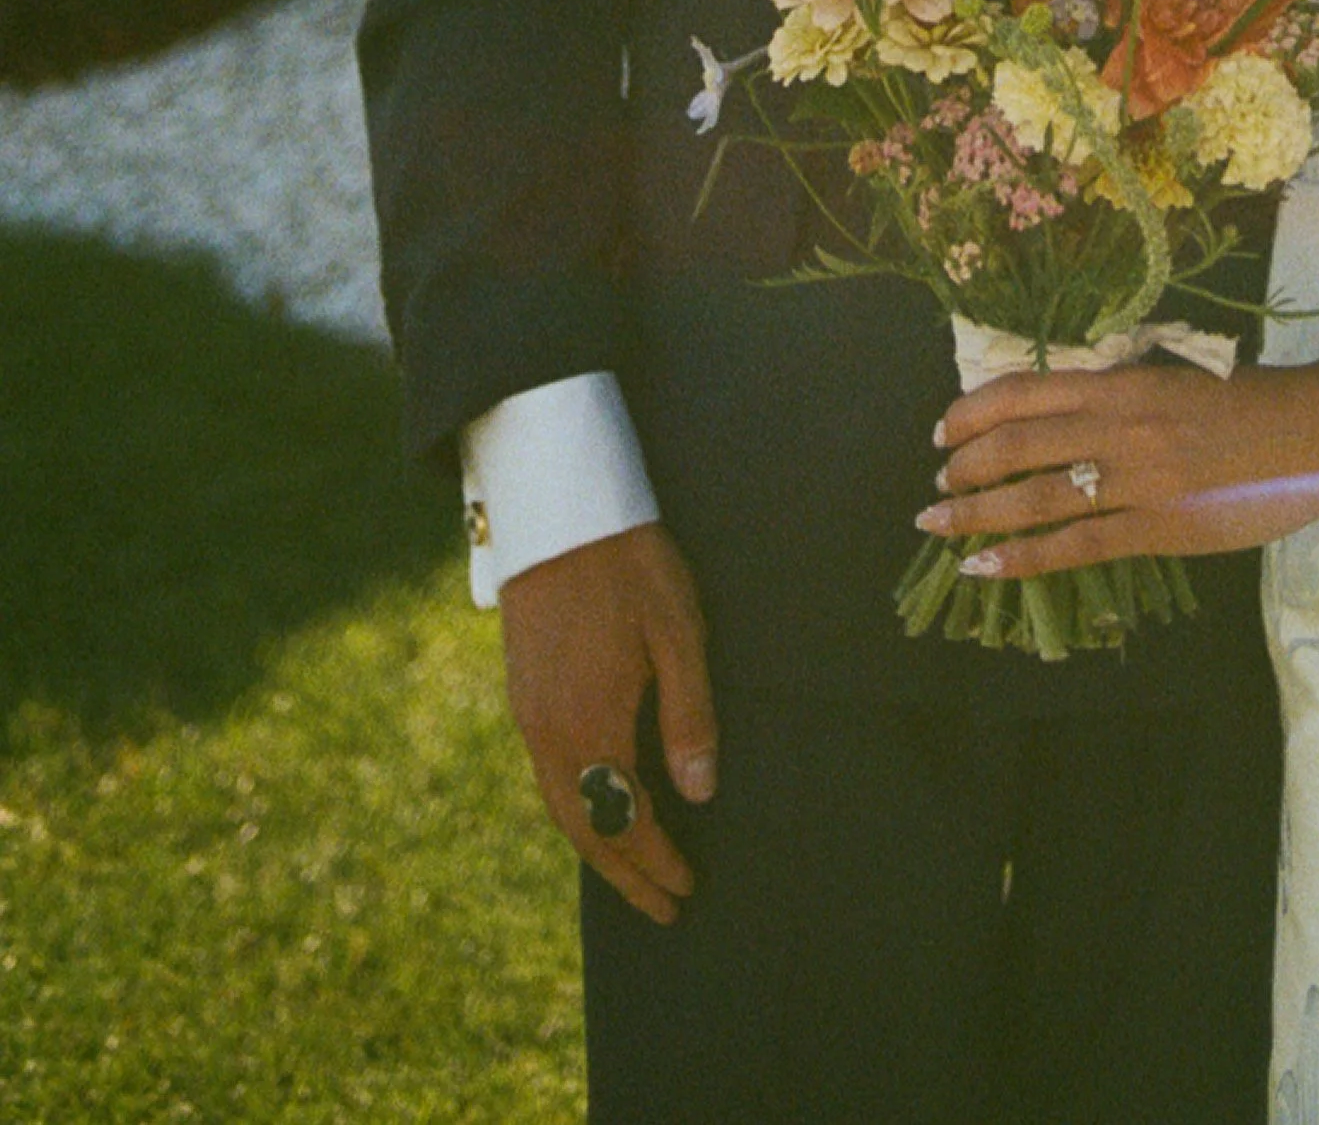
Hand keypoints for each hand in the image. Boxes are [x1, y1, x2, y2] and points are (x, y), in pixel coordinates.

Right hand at [497, 521, 715, 923]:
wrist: (559, 510)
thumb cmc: (630, 565)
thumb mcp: (679, 634)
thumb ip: (690, 716)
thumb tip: (699, 792)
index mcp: (593, 725)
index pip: (627, 820)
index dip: (657, 861)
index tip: (686, 887)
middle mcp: (550, 735)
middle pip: (587, 830)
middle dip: (625, 874)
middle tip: (662, 907)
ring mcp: (528, 716)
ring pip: (561, 807)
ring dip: (597, 847)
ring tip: (632, 873)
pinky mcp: (521, 695)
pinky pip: (547, 777)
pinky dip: (576, 810)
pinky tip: (597, 807)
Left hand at [926, 356, 1318, 581]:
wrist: (1316, 434)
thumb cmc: (1254, 401)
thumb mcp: (1177, 376)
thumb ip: (1125, 392)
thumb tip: (1070, 410)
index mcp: (1123, 381)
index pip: (1026, 391)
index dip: (973, 411)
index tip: (942, 429)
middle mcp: (1117, 425)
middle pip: (1016, 444)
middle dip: (964, 466)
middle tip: (936, 485)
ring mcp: (1134, 480)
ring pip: (1033, 496)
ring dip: (976, 513)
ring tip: (938, 527)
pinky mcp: (1156, 528)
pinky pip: (1074, 546)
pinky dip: (1023, 557)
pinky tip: (986, 568)